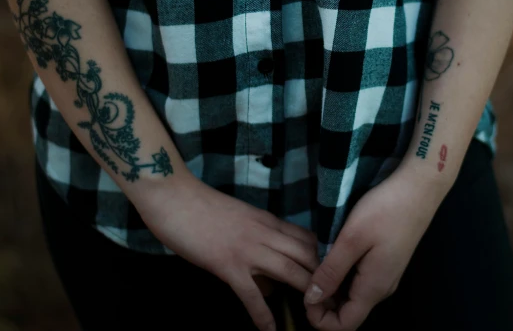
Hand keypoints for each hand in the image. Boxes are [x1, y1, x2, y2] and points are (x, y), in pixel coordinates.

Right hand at [136, 171, 318, 330]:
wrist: (175, 197)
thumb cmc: (202, 207)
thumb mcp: (241, 217)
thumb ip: (259, 234)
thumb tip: (270, 262)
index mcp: (269, 221)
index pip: (308, 238)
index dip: (325, 257)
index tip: (336, 275)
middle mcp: (266, 233)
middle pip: (308, 254)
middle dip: (326, 277)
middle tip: (337, 299)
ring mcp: (248, 249)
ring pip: (290, 270)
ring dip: (307, 292)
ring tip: (318, 314)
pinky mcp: (228, 264)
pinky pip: (251, 294)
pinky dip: (263, 315)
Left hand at [303, 165, 445, 330]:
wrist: (419, 187)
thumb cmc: (385, 209)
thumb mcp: (351, 239)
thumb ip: (331, 271)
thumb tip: (311, 299)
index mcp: (374, 288)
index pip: (345, 325)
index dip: (320, 320)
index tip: (303, 296)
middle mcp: (382, 288)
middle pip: (349, 312)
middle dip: (323, 303)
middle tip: (305, 275)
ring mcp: (385, 274)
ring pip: (353, 295)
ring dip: (332, 285)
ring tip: (315, 261)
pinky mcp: (386, 261)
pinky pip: (360, 279)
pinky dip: (342, 273)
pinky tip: (332, 252)